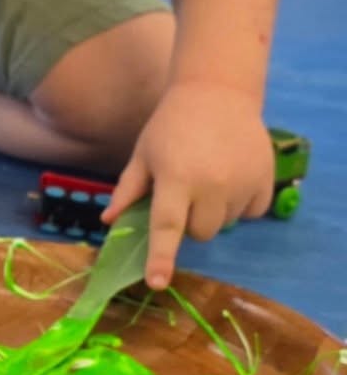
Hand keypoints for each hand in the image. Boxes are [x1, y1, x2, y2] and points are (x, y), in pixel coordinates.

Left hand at [103, 82, 275, 289]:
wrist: (218, 92)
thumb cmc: (171, 124)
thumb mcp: (143, 154)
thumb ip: (128, 189)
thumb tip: (108, 221)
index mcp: (175, 178)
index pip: (166, 227)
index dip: (160, 258)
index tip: (157, 282)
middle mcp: (211, 184)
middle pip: (199, 233)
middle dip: (189, 222)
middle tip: (184, 191)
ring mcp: (242, 184)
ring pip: (224, 225)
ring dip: (213, 211)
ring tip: (208, 175)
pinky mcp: (265, 182)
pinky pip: (249, 213)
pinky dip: (239, 203)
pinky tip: (231, 175)